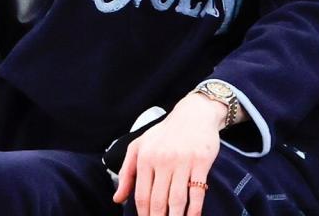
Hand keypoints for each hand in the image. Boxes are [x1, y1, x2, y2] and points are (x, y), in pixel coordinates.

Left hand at [113, 93, 224, 215]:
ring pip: (177, 199)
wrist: (194, 113)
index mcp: (146, 157)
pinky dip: (194, 209)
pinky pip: (197, 191)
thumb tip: (117, 199)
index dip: (143, 215)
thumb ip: (127, 172)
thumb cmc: (165, 133)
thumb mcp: (140, 146)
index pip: (142, 195)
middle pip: (158, 201)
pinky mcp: (201, 161)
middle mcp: (163, 160)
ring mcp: (183, 161)